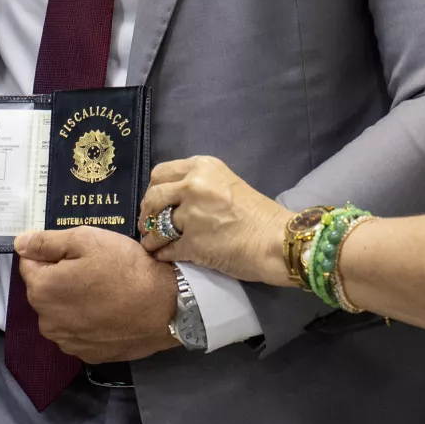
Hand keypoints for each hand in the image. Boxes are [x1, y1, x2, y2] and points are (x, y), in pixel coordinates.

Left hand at [13, 226, 179, 362]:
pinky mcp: (87, 354)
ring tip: (103, 291)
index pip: (29, 263)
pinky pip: (77, 331)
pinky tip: (108, 311)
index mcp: (42, 290)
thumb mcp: (87, 240)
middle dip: (60, 277)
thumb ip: (47, 242)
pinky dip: (86, 321)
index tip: (77, 251)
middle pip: (44, 290)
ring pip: (60, 312)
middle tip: (94, 268)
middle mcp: (47, 321)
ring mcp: (67, 342)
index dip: (51, 252)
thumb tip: (20, 243)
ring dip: (72, 301)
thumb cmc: (125, 268)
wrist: (165, 307)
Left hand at [138, 156, 290, 285]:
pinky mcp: (192, 243)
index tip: (157, 202)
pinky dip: (162, 254)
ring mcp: (191, 215)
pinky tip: (164, 256)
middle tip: (149, 224)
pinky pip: (165, 250)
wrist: (277, 240)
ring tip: (154, 243)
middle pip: (153, 196)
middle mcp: (193, 186)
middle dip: (147, 213)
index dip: (155, 189)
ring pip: (155, 226)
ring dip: (151, 237)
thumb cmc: (258, 214)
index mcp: (202, 167)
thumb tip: (172, 198)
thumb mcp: (227, 184)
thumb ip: (199, 185)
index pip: (161, 173)